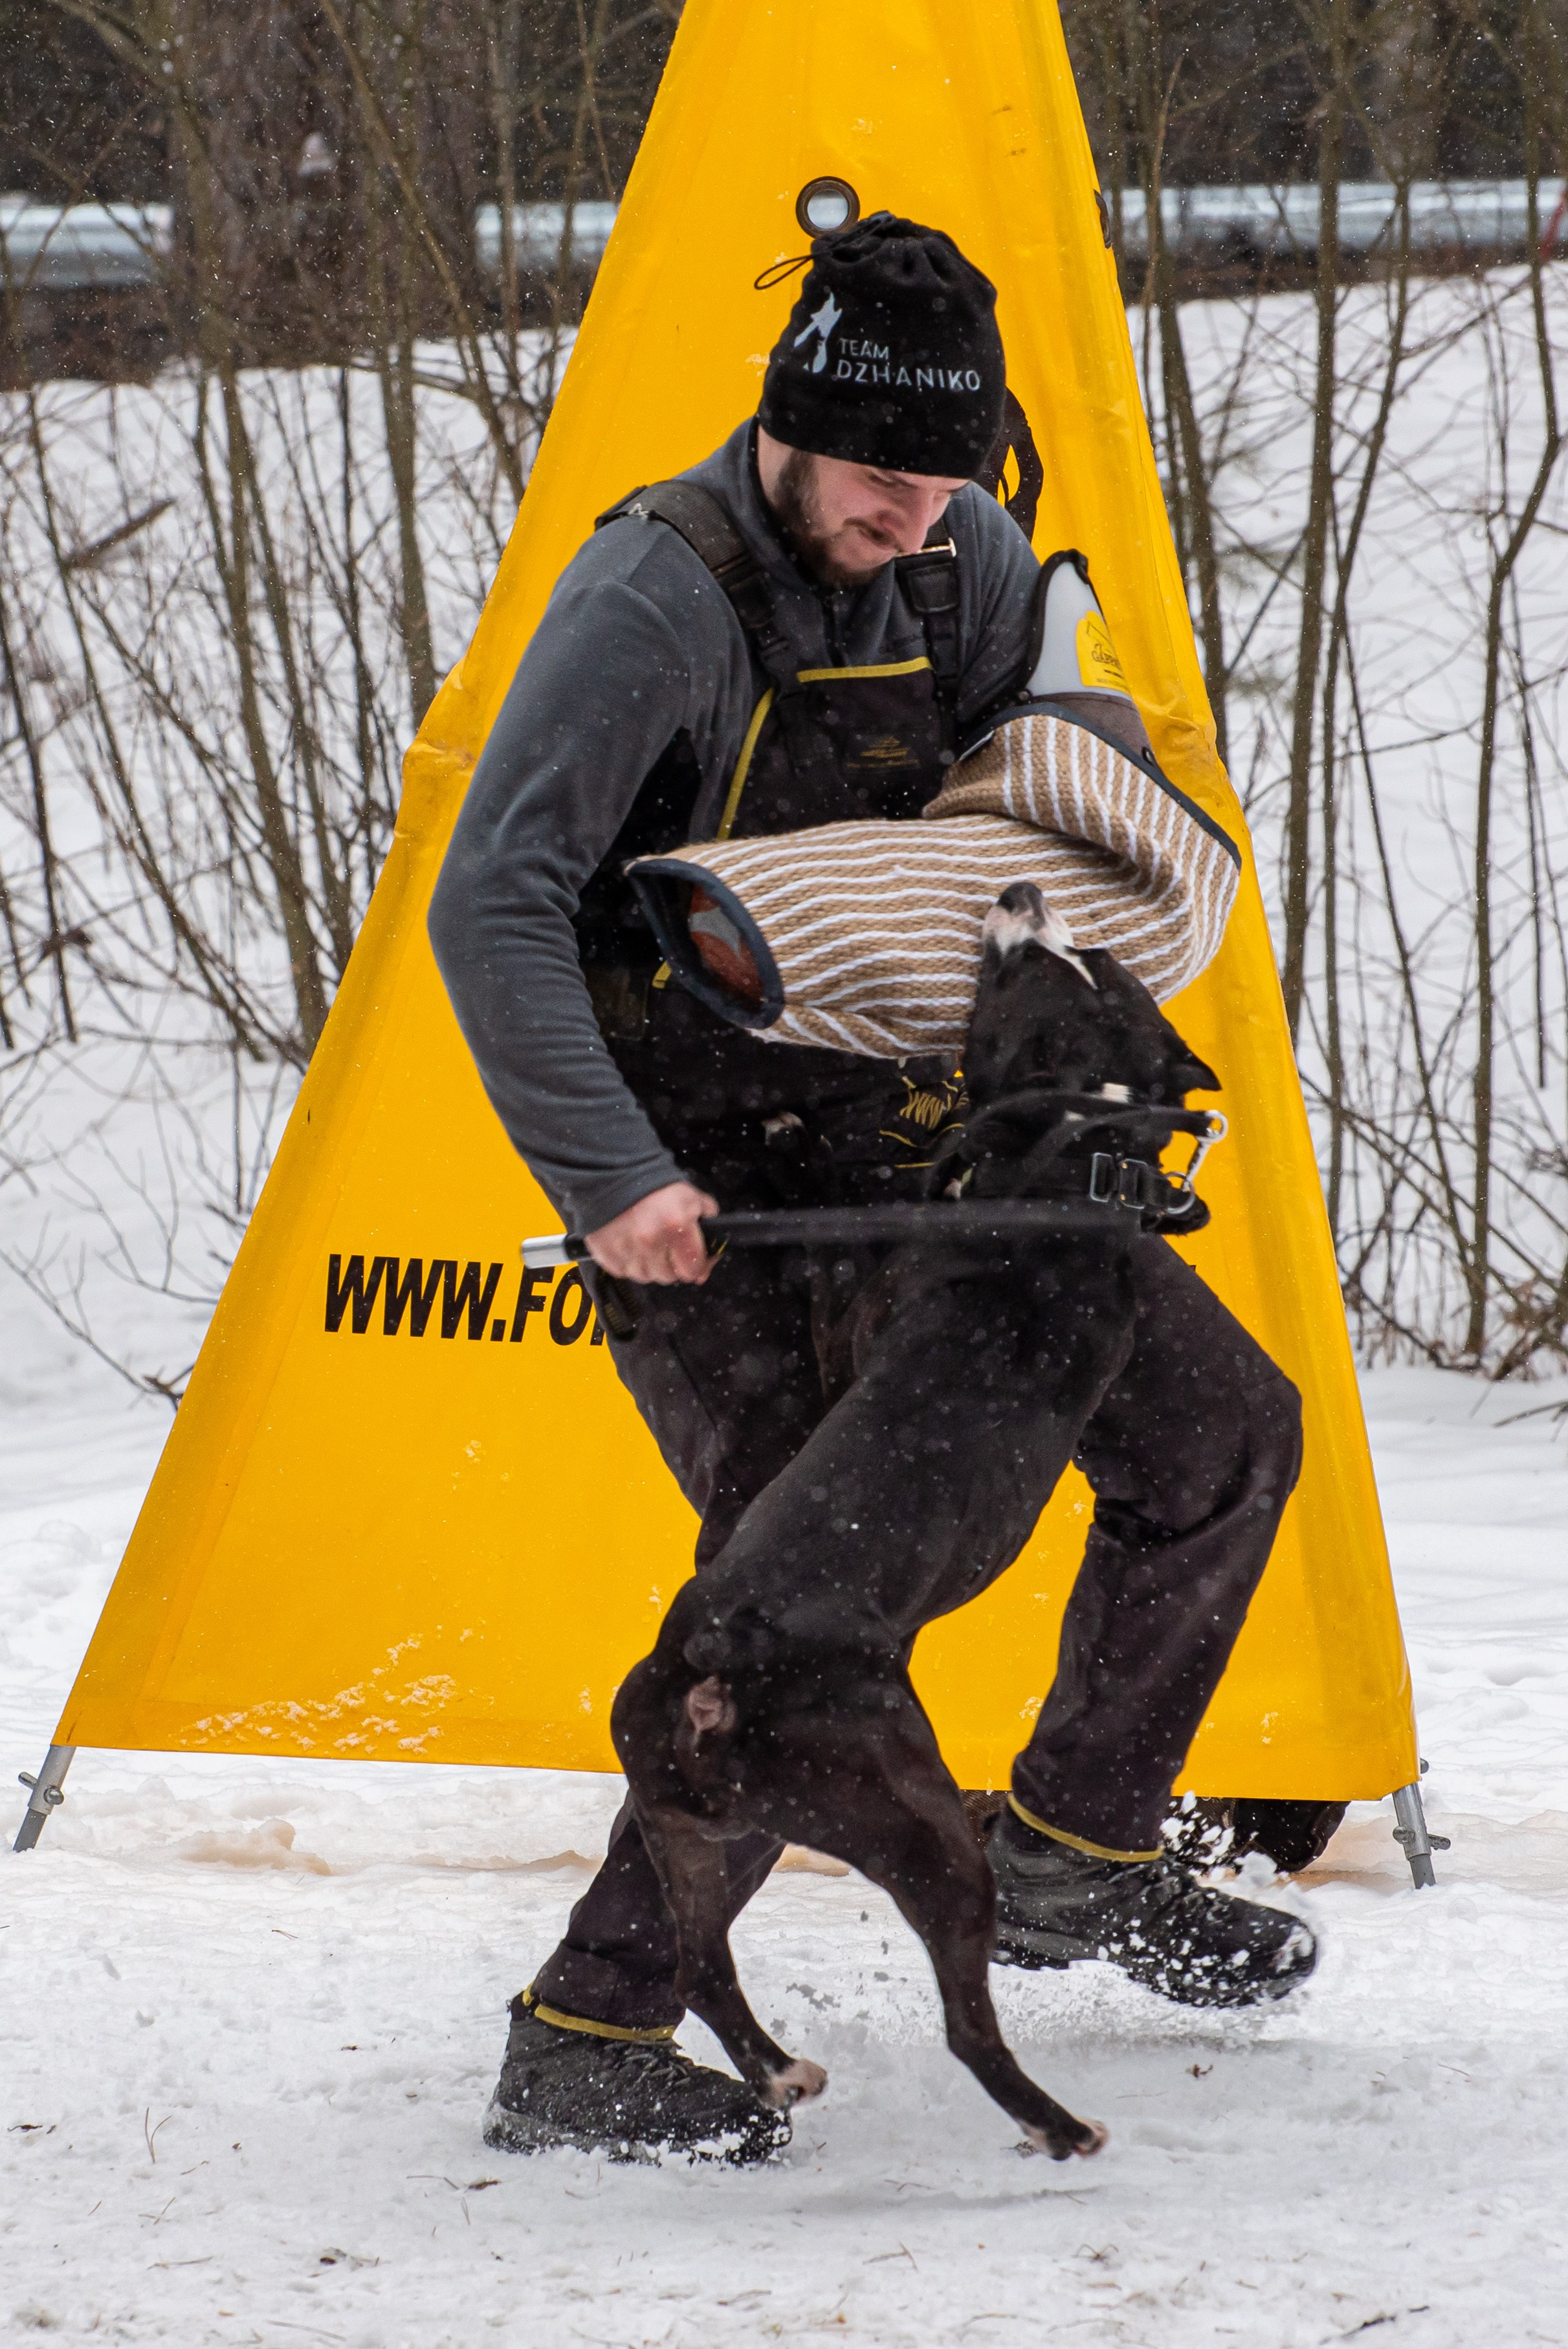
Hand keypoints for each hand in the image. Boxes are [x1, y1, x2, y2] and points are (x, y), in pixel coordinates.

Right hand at [586, 1181, 718, 1285]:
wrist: (615, 1174)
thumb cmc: (655, 1186)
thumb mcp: (690, 1195)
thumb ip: (707, 1217)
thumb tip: (712, 1245)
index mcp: (675, 1227)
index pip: (692, 1270)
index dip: (697, 1266)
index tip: (694, 1261)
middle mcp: (650, 1243)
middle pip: (669, 1277)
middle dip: (672, 1265)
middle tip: (668, 1249)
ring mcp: (626, 1251)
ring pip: (646, 1277)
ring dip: (650, 1267)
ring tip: (648, 1247)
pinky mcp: (606, 1254)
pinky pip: (623, 1272)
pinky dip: (628, 1264)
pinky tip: (631, 1247)